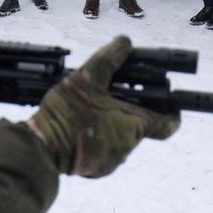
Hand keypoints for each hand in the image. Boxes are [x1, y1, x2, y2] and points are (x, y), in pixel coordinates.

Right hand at [28, 35, 179, 177]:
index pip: (167, 124)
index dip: (172, 112)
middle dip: (128, 109)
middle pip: (138, 126)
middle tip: (112, 94)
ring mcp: (110, 162)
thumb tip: (125, 42)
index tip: (170, 102)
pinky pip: (103, 150)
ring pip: (119, 138)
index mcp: (132, 125)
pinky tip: (81, 125)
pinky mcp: (94, 170)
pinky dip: (98, 137)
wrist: (41, 150)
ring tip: (91, 108)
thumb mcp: (87, 78)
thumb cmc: (67, 115)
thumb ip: (109, 59)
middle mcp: (126, 147)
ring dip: (111, 123)